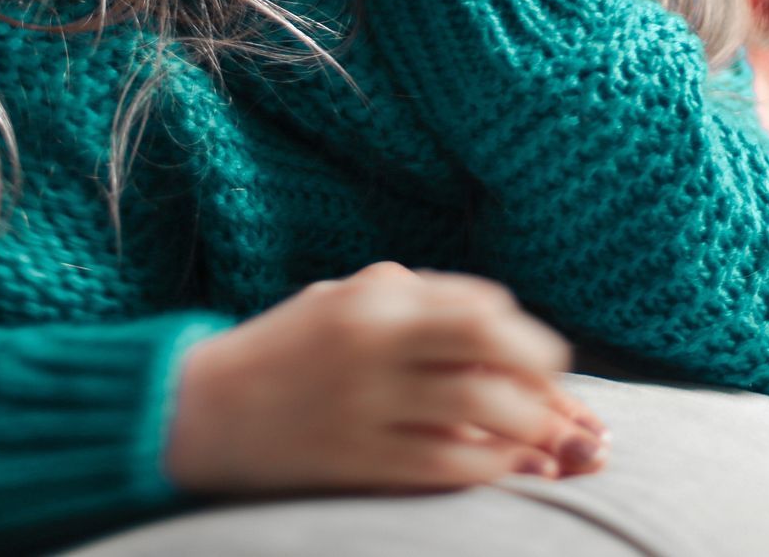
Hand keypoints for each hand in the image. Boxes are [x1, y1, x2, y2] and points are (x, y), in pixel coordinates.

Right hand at [162, 261, 608, 494]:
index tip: (550, 362)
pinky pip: (448, 466)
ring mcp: (367, 407)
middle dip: (544, 382)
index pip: (482, 310)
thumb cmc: (293, 348)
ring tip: (554, 442)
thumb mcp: (350, 301)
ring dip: (533, 430)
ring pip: (480, 416)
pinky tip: (516, 468)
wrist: (205, 411)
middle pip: (491, 354)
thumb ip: (423, 306)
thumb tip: (509, 330)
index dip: (529, 340)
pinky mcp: (360, 460)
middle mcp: (374, 346)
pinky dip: (495, 468)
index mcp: (375, 298)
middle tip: (563, 403)